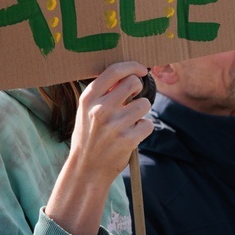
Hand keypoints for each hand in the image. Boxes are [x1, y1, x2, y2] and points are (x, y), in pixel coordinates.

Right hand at [68, 61, 154, 179]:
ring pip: (144, 104)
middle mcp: (100, 109)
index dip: (132, 66)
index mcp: (89, 98)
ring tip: (129, 121)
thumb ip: (103, 92)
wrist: (86, 168)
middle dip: (137, 89)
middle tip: (132, 100)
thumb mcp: (86, 110)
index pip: (114, 71)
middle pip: (133, 83)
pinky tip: (132, 134)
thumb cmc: (89, 135)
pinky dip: (144, 128)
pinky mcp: (127, 140)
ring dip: (141, 112)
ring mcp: (114, 125)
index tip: (141, 69)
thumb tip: (128, 73)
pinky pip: (148, 124)